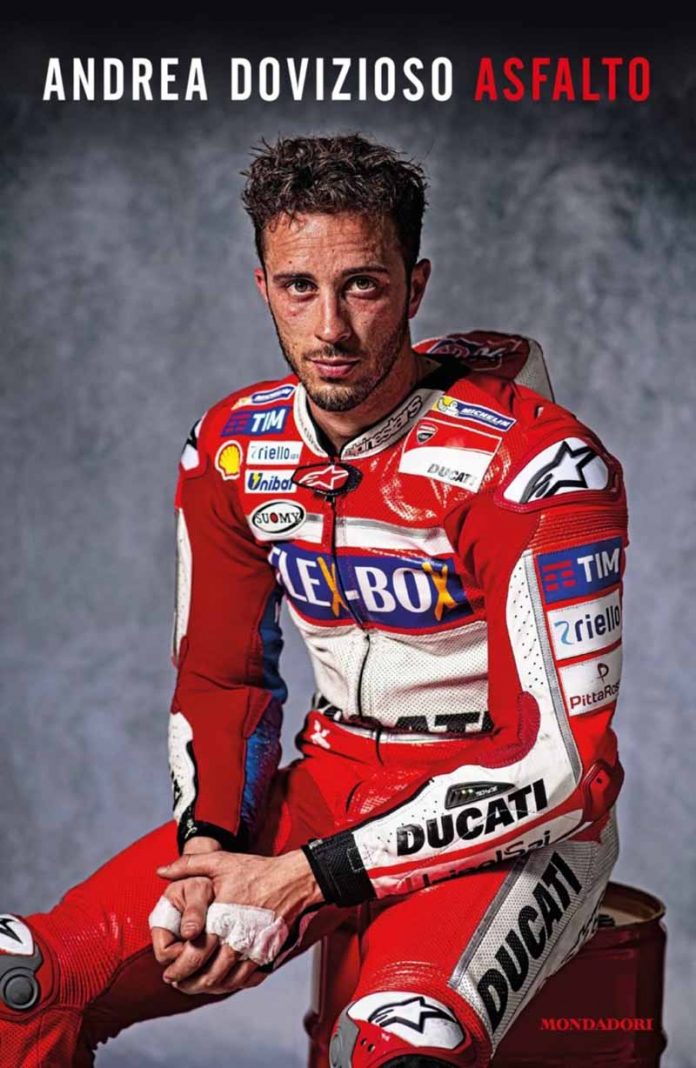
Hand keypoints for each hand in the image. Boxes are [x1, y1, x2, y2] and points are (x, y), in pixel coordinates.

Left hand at [155, 849, 323, 994]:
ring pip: (226, 982)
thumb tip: (160, 871)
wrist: (293, 880)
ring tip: (196, 986)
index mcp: (220, 920)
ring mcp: (252, 950)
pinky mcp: (266, 954)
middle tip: (178, 984)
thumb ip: (188, 865)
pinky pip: (245, 979)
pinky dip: (230, 985)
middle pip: (208, 977)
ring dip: (208, 988)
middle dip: (189, 985)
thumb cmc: (256, 871)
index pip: (193, 957)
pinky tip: (222, 981)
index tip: (168, 973)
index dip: (177, 970)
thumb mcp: (220, 862)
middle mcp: (236, 940)